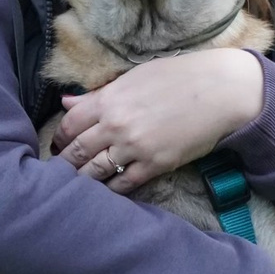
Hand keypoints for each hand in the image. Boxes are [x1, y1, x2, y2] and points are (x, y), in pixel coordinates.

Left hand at [53, 48, 267, 190]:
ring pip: (96, 171)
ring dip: (83, 181)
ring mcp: (134, 147)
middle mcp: (116, 124)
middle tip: (57, 173)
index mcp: (108, 99)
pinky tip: (104, 195)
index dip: (59, 138)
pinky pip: (124, 184)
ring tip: (74, 188)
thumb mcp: (132, 79)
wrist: (217, 91)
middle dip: (65, 163)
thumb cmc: (175, 78)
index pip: (69, 124)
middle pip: (78, 151)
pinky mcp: (154, 165)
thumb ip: (97, 95)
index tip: (57, 147)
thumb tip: (66, 102)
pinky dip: (111, 191)